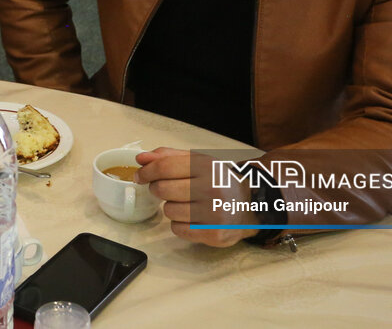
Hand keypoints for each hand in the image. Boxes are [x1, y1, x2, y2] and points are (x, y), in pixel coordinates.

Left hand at [133, 147, 255, 246]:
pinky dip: (179, 224)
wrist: (252, 205)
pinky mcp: (214, 234)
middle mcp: (211, 189)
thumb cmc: (219, 181)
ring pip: (168, 211)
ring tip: (186, 203)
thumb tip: (141, 159)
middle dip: (158, 189)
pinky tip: (191, 218)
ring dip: (171, 207)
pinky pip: (177, 229)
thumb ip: (169, 157)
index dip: (146, 171)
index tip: (140, 176)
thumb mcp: (199, 162)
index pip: (164, 167)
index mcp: (207, 166)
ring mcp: (214, 213)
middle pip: (162, 189)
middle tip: (167, 189)